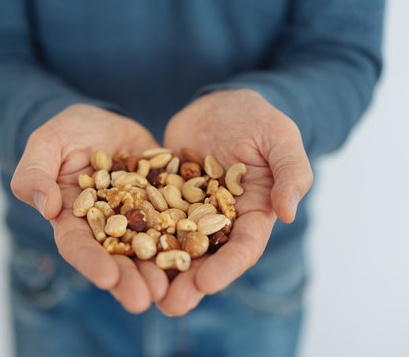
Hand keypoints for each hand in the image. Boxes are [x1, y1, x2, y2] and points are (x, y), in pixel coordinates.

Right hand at [10, 104, 167, 312]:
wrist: (105, 122)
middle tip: (144, 301)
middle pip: (117, 257)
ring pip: (149, 247)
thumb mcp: (46, 143)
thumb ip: (36, 173)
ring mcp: (138, 217)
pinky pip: (177, 221)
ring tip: (172, 290)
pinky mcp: (163, 204)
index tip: (107, 279)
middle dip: (130, 279)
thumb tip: (45, 207)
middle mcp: (107, 226)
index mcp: (74, 218)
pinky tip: (199, 254)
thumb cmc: (67, 132)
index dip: (91, 263)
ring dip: (159, 270)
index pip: (77, 245)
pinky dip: (186, 239)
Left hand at [158, 89, 312, 315]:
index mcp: (252, 213)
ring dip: (160, 268)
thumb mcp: (280, 139)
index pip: (244, 247)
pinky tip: (118, 249)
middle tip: (169, 305)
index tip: (207, 284)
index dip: (227, 267)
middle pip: (206, 256)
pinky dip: (137, 232)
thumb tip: (287, 213)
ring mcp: (189, 210)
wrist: (220, 104)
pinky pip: (150, 215)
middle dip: (189, 281)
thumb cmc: (257, 118)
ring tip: (141, 290)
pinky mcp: (163, 196)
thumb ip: (290, 172)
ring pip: (174, 243)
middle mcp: (220, 219)